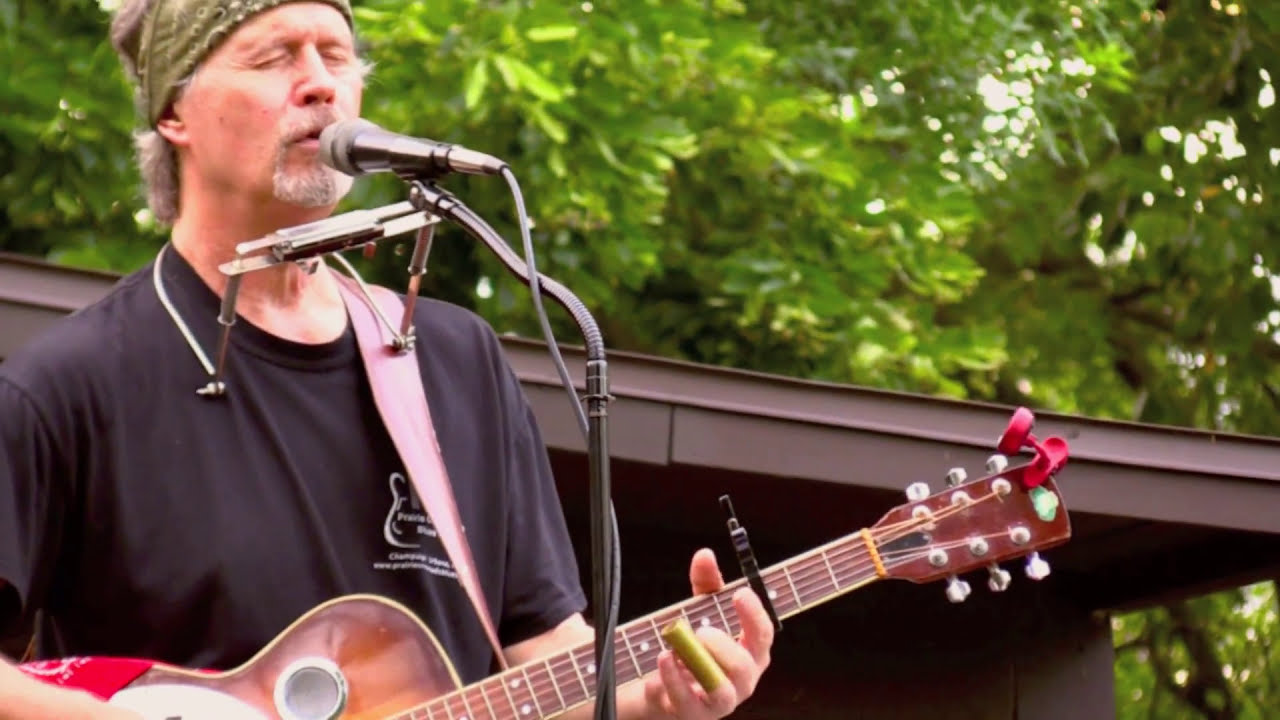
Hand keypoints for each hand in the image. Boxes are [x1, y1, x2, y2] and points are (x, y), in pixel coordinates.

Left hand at [642, 549, 773, 718]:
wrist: (665, 685)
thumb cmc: (694, 646)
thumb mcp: (700, 610)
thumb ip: (705, 583)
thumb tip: (705, 555)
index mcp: (751, 652)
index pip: (763, 634)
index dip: (753, 613)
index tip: (738, 592)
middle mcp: (742, 680)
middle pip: (743, 666)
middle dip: (720, 646)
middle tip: (699, 631)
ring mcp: (720, 702)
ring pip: (721, 691)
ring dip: (697, 665)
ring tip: (676, 648)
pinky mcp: (695, 715)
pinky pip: (687, 702)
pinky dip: (672, 678)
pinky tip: (663, 659)